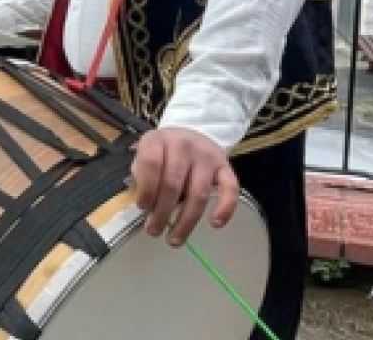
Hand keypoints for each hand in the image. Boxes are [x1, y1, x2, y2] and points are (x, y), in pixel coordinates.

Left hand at [131, 127, 239, 247]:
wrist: (190, 132)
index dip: (146, 189)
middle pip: (173, 183)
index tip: (142, 208)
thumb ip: (142, 175)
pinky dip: (225, 208)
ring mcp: (206, 155)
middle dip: (162, 212)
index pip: (150, 164)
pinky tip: (216, 224)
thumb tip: (146, 206)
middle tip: (154, 231)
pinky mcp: (225, 165)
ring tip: (174, 239)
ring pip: (198, 193)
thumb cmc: (163, 151)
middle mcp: (183, 145)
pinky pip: (230, 188)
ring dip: (186, 221)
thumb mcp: (146, 154)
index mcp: (157, 140)